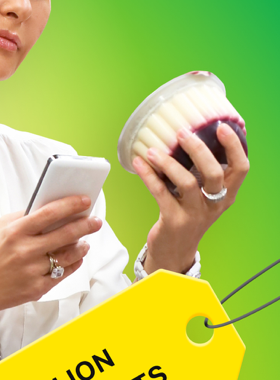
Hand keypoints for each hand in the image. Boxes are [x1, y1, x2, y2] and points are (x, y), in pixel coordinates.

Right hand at [0, 195, 101, 313]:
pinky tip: (76, 258)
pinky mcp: (38, 287)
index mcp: (15, 231)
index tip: (84, 201)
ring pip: (68, 256)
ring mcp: (33, 271)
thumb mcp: (1, 228)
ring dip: (82, 246)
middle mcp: (25, 250)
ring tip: (86, 241)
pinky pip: (63, 273)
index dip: (70, 205)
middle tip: (95, 221)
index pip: (49, 213)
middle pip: (65, 234)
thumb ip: (24, 217)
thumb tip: (51, 207)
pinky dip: (73, 264)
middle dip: (85, 225)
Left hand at [132, 123, 248, 274]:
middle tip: (182, 134)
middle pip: (214, 173)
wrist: (174, 252)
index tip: (222, 127)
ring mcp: (194, 214)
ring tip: (152, 150)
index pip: (241, 169)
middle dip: (199, 150)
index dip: (234, 147)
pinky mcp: (174, 221)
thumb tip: (190, 136)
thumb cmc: (188, 216)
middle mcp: (214, 204)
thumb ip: (202, 173)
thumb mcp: (204, 197)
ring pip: (187, 183)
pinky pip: (161, 193)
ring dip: (168, 163)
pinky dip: (149, 176)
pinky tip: (139, 163)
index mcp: (226, 195)